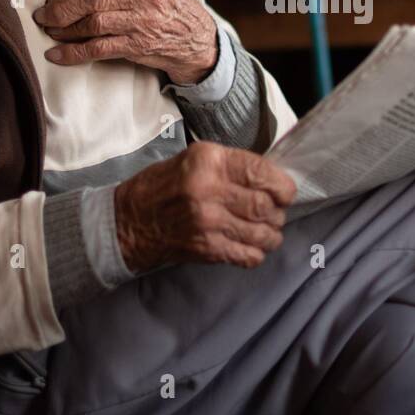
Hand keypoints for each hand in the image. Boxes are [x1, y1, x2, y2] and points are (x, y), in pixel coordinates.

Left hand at [33, 0, 217, 82]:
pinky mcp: (139, 45)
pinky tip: (58, 54)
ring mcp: (143, 21)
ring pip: (92, 22)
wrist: (199, 40)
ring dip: (64, 29)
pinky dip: (73, 52)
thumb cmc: (170, 10)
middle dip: (60, 8)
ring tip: (50, 31)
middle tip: (44, 15)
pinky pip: (98, 48)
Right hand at [113, 142, 296, 272]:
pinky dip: (257, 253)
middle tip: (276, 212)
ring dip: (272, 234)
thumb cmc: (164, 186)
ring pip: (262, 233)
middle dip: (278, 212)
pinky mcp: (206, 248)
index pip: (261, 172)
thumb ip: (231, 166)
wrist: (129, 221)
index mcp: (208, 162)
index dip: (282, 185)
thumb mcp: (195, 159)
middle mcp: (209, 190)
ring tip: (268, 231)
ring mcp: (208, 223)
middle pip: (265, 205)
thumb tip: (270, 177)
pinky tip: (252, 246)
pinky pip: (248, 255)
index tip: (286, 192)